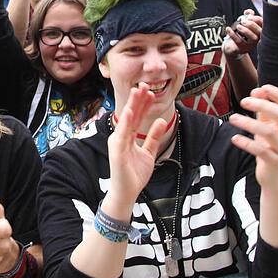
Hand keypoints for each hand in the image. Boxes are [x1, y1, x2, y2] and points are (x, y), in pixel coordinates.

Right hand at [105, 83, 168, 206]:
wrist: (126, 193)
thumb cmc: (134, 175)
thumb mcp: (149, 152)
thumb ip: (153, 137)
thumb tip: (160, 121)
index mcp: (127, 137)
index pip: (136, 117)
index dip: (143, 104)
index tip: (150, 91)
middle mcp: (120, 137)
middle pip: (130, 115)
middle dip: (137, 99)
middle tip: (144, 84)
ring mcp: (117, 143)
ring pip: (126, 120)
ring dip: (132, 105)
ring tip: (137, 91)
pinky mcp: (117, 151)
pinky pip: (122, 134)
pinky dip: (126, 122)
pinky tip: (130, 111)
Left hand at [222, 10, 262, 57]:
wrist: (232, 46)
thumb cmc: (240, 34)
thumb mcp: (244, 24)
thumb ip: (248, 16)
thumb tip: (249, 12)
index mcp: (259, 32)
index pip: (263, 24)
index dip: (256, 19)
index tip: (249, 16)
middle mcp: (258, 39)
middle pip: (260, 32)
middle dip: (252, 25)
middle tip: (243, 21)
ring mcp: (251, 45)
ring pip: (252, 38)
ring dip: (245, 30)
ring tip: (238, 26)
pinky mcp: (242, 48)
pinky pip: (239, 41)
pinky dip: (233, 34)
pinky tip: (228, 28)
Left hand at [228, 85, 277, 187]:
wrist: (276, 177)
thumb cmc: (271, 147)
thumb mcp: (268, 126)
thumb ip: (264, 110)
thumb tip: (256, 91)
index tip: (262, 88)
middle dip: (262, 105)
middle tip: (244, 101)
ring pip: (269, 133)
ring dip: (249, 123)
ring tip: (233, 118)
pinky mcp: (275, 162)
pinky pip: (261, 151)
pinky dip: (247, 143)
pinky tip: (235, 138)